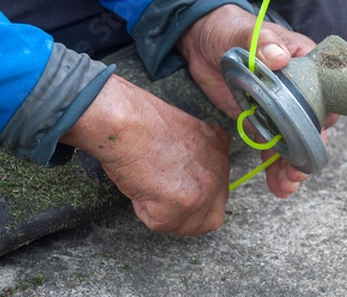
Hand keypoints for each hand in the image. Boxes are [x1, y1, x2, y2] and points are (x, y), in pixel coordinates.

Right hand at [60, 75, 229, 234]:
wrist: (125, 121)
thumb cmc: (143, 122)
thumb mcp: (186, 132)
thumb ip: (197, 155)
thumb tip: (189, 176)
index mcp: (221, 150)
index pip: (219, 191)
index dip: (196, 196)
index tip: (179, 191)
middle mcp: (219, 172)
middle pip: (211, 216)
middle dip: (185, 213)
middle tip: (162, 198)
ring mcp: (201, 192)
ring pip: (186, 226)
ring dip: (164, 214)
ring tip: (149, 185)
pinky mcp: (178, 208)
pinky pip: (160, 224)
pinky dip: (144, 210)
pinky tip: (141, 186)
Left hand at [175, 4, 338, 196]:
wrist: (198, 40)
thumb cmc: (229, 27)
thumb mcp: (244, 31)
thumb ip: (261, 42)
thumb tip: (279, 58)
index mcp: (304, 62)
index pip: (326, 91)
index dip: (324, 116)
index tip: (315, 135)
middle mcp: (297, 88)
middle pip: (312, 123)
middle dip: (307, 150)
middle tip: (298, 171)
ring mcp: (279, 106)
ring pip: (294, 140)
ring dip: (292, 165)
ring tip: (286, 186)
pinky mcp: (260, 119)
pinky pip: (273, 145)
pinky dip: (275, 164)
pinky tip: (277, 184)